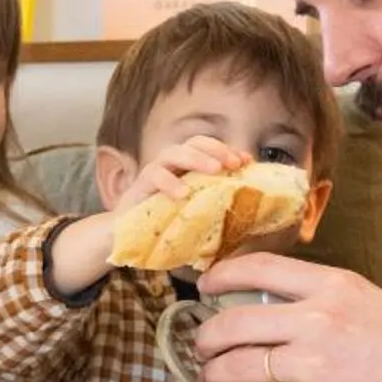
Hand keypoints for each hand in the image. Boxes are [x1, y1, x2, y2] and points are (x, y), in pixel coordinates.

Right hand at [114, 137, 249, 218]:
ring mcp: (155, 171)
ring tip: (214, 170)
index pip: (210, 148)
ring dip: (196, 158)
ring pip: (173, 152)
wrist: (129, 238)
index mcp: (188, 167)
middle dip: (216, 149)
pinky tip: (182, 194)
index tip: (247, 161)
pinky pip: (154, 175)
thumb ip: (218, 208)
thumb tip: (252, 213)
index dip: (228, 151)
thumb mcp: (198, 215)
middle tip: (234, 164)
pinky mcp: (140, 185)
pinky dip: (169, 182)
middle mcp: (172, 164)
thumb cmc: (167, 224)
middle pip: (194, 143)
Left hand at [194, 254, 381, 381]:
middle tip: (203, 346)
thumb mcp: (380, 304)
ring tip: (212, 381)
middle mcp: (319, 319)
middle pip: (236, 321)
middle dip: (209, 337)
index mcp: (335, 286)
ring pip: (240, 367)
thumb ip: (336, 305)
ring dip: (216, 376)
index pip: (261, 268)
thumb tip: (301, 312)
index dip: (223, 277)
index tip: (206, 287)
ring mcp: (317, 364)